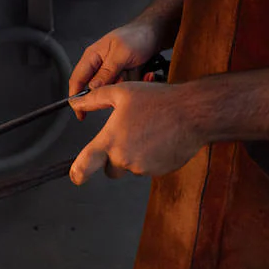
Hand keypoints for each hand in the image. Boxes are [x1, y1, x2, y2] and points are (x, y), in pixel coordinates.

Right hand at [68, 21, 160, 117]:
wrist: (156, 32)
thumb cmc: (137, 36)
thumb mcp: (121, 54)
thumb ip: (106, 72)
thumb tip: (91, 89)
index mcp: (92, 56)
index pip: (77, 79)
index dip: (76, 97)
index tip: (80, 113)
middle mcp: (100, 64)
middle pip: (94, 88)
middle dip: (108, 93)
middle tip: (119, 95)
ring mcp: (112, 70)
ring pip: (112, 89)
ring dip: (126, 87)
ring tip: (138, 75)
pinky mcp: (124, 75)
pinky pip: (125, 87)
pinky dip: (136, 83)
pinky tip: (147, 74)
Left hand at [68, 82, 203, 185]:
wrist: (193, 113)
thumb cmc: (158, 100)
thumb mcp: (122, 92)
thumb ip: (94, 99)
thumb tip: (75, 102)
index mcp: (111, 141)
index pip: (84, 166)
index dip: (77, 173)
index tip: (76, 176)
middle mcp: (125, 158)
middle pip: (109, 168)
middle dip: (113, 157)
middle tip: (127, 135)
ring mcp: (143, 168)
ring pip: (131, 167)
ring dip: (135, 154)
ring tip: (148, 130)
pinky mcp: (159, 171)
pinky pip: (148, 167)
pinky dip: (150, 156)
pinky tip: (160, 137)